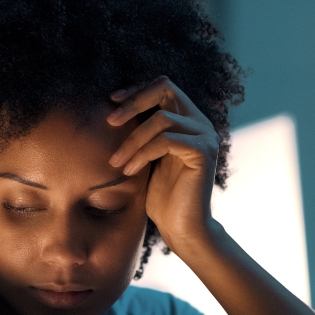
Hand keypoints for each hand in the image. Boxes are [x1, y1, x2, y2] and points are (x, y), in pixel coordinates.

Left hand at [106, 76, 219, 254]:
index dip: (136, 90)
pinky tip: (129, 170)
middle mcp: (200, 123)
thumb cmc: (161, 197)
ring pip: (161, 119)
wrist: (181, 227)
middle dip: (134, 102)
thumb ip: (140, 132)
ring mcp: (204, 136)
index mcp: (187, 120)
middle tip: (110, 120)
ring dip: (132, 139)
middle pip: (166, 88)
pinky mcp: (203, 152)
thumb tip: (110, 108)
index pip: (163, 87)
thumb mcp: (145, 157)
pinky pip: (166, 140)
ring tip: (116, 161)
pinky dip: (142, 153)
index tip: (110, 101)